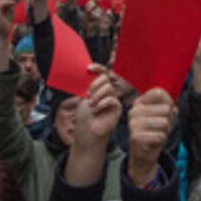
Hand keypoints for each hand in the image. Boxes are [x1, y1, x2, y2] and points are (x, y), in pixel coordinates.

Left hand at [65, 65, 121, 186]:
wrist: (87, 132)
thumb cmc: (84, 117)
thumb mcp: (83, 97)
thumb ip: (89, 85)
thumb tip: (90, 72)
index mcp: (99, 88)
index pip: (103, 74)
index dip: (98, 68)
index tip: (88, 68)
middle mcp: (107, 93)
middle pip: (106, 79)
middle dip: (95, 84)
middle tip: (88, 94)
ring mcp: (113, 100)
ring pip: (108, 88)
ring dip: (97, 95)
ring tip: (91, 104)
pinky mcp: (117, 109)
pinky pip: (112, 99)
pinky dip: (102, 103)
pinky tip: (95, 109)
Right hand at [127, 88, 175, 186]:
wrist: (143, 155)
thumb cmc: (154, 133)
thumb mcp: (164, 117)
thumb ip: (169, 106)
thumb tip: (173, 106)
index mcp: (139, 102)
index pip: (159, 92)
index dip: (168, 103)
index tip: (165, 112)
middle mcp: (134, 110)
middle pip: (165, 108)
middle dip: (168, 119)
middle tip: (160, 127)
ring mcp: (133, 123)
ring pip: (163, 122)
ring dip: (165, 130)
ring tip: (158, 133)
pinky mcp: (135, 136)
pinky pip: (160, 135)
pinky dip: (161, 139)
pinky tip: (155, 141)